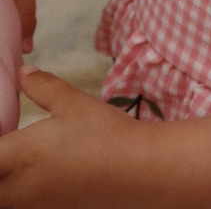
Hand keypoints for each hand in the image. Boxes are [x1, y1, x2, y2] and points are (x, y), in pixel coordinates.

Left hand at [0, 66, 147, 208]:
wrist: (138, 170)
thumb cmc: (103, 133)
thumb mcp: (72, 102)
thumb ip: (43, 87)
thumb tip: (22, 74)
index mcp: (20, 155)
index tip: (4, 132)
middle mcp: (20, 186)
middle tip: (10, 151)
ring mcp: (36, 205)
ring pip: (6, 198)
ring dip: (8, 182)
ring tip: (23, 162)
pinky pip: (25, 204)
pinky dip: (24, 191)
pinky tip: (43, 175)